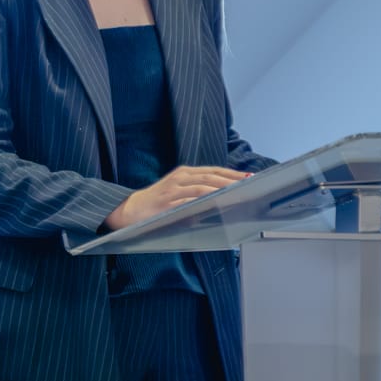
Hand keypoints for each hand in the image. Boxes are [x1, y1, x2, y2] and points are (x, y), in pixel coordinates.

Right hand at [105, 165, 250, 230]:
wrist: (131, 209)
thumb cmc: (159, 203)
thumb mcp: (179, 192)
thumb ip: (199, 193)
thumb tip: (224, 199)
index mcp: (185, 173)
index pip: (213, 171)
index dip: (232, 173)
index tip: (249, 177)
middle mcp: (180, 178)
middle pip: (210, 176)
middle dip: (231, 181)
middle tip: (247, 185)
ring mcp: (173, 190)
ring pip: (201, 187)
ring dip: (220, 190)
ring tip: (235, 194)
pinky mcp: (167, 203)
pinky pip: (188, 201)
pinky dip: (202, 202)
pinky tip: (214, 204)